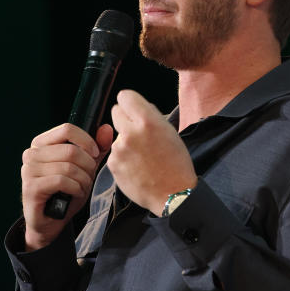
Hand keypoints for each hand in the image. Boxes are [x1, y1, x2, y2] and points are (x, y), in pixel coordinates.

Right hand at [21, 122, 112, 250]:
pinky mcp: (31, 187)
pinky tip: (75, 194)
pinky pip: (62, 181)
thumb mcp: (85, 168)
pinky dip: (76, 189)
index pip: (67, 129)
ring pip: (68, 167)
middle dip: (88, 166)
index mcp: (42, 143)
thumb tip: (106, 128)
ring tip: (82, 187)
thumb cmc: (67, 192)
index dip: (87, 141)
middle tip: (88, 178)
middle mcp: (31, 153)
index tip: (95, 154)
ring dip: (83, 180)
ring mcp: (28, 170)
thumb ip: (97, 148)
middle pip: (71, 150)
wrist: (51, 221)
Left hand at [107, 90, 196, 215]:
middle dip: (125, 119)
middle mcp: (130, 133)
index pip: (125, 96)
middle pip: (115, 112)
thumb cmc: (176, 164)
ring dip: (125, 141)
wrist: (173, 194)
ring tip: (143, 156)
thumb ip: (152, 117)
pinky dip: (123, 158)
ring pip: (116, 135)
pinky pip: (114, 153)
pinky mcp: (113, 164)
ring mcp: (119, 149)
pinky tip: (137, 167)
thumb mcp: (170, 132)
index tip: (133, 109)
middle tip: (137, 131)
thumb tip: (139, 108)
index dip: (130, 102)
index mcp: (148, 121)